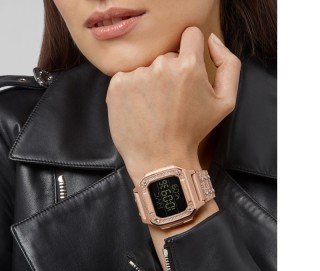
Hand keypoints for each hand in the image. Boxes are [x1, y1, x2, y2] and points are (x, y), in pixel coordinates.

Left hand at [105, 26, 240, 184]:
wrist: (160, 159)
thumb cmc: (192, 133)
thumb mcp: (225, 102)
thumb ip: (229, 64)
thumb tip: (211, 39)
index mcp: (189, 66)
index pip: (190, 36)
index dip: (191, 51)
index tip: (186, 71)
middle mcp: (160, 66)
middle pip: (167, 56)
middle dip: (169, 74)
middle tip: (170, 102)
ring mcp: (136, 75)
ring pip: (146, 68)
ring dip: (149, 83)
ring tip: (154, 110)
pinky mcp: (117, 86)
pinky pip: (126, 78)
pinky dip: (131, 91)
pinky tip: (139, 110)